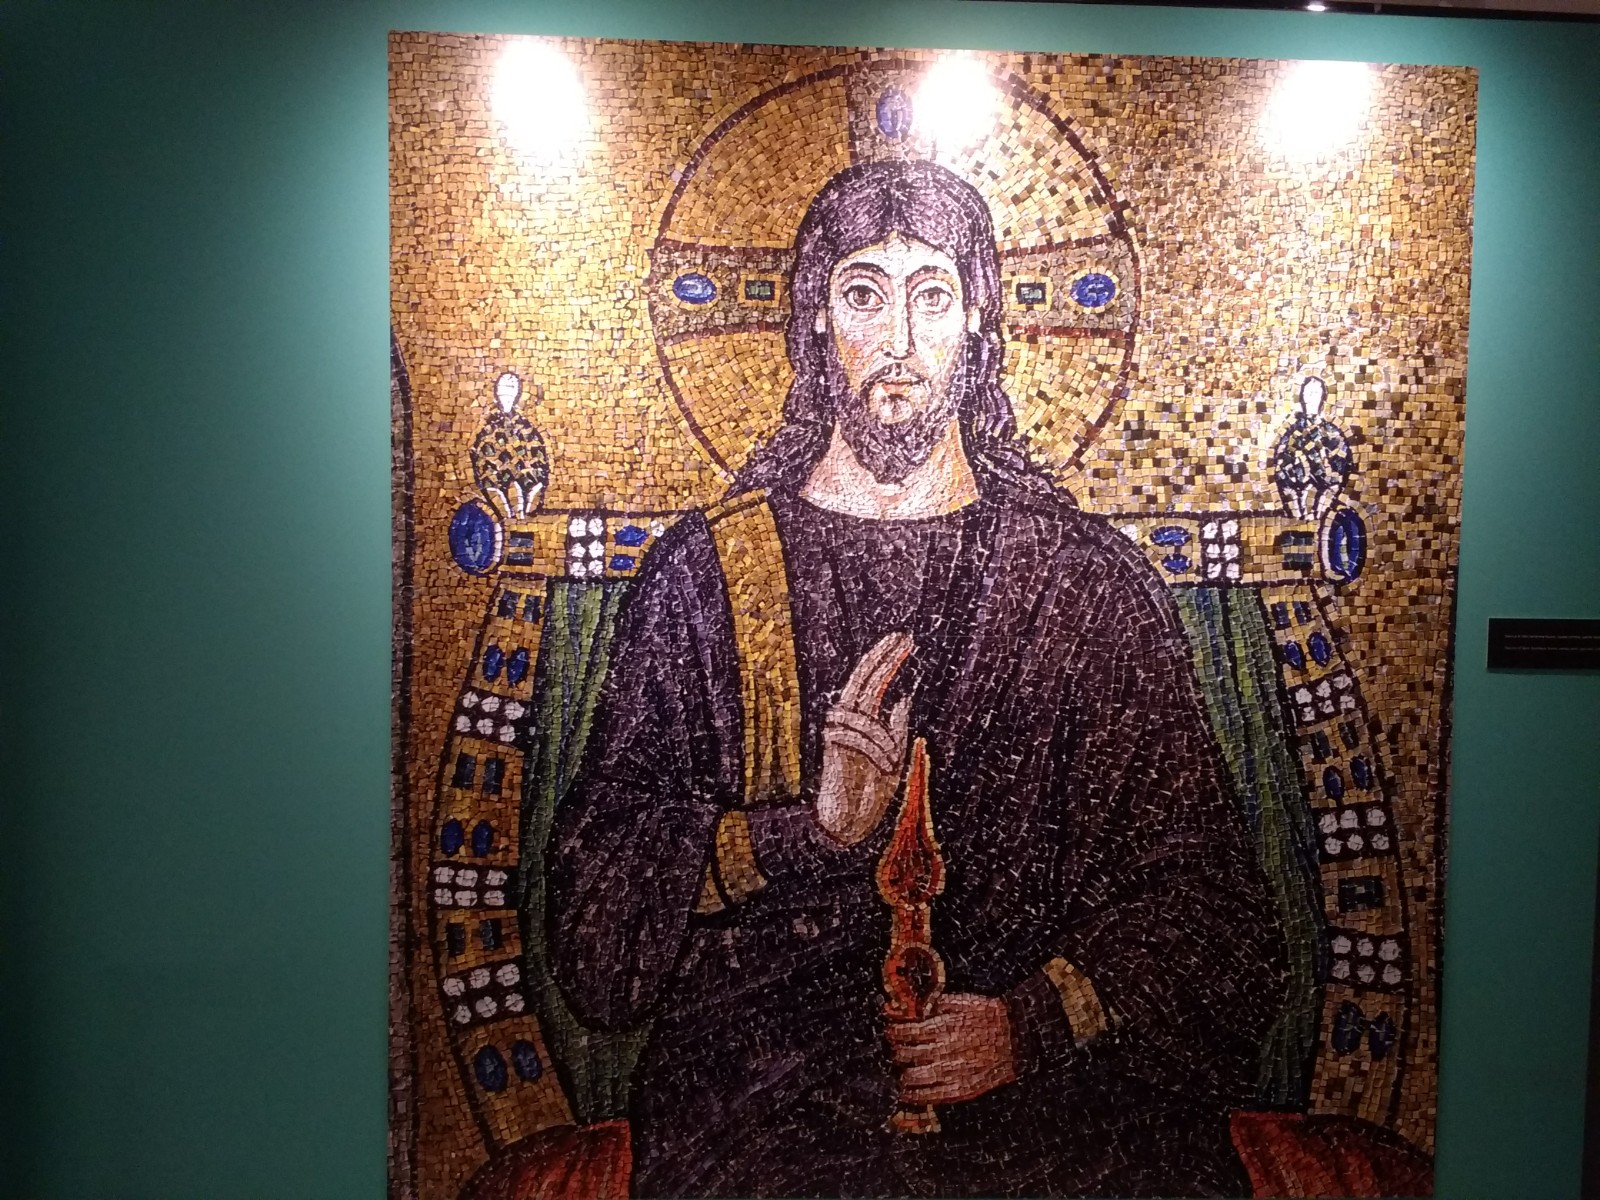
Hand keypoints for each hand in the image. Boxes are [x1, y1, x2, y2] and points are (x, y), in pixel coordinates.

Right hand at [815, 632, 912, 845]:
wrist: (850, 822)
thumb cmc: (871, 790)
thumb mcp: (893, 755)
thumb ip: (895, 729)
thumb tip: (902, 699)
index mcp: (862, 720)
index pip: (872, 681)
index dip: (886, 660)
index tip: (904, 641)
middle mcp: (847, 721)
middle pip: (863, 680)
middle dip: (884, 658)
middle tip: (904, 639)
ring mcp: (838, 732)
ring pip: (868, 715)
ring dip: (886, 738)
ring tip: (890, 763)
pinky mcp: (833, 746)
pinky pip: (862, 736)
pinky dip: (878, 750)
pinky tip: (884, 766)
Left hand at [887, 993, 1017, 1105]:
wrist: (1017, 1038)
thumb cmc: (990, 1017)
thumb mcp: (963, 1001)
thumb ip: (937, 1003)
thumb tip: (914, 1006)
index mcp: (943, 1026)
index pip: (906, 1032)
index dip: (893, 1032)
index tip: (890, 1031)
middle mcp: (944, 1049)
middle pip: (906, 1054)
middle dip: (896, 1052)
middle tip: (895, 1051)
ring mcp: (952, 1071)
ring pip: (914, 1077)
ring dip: (902, 1075)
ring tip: (901, 1073)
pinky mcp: (961, 1089)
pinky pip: (931, 1095)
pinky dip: (915, 1095)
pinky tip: (908, 1092)